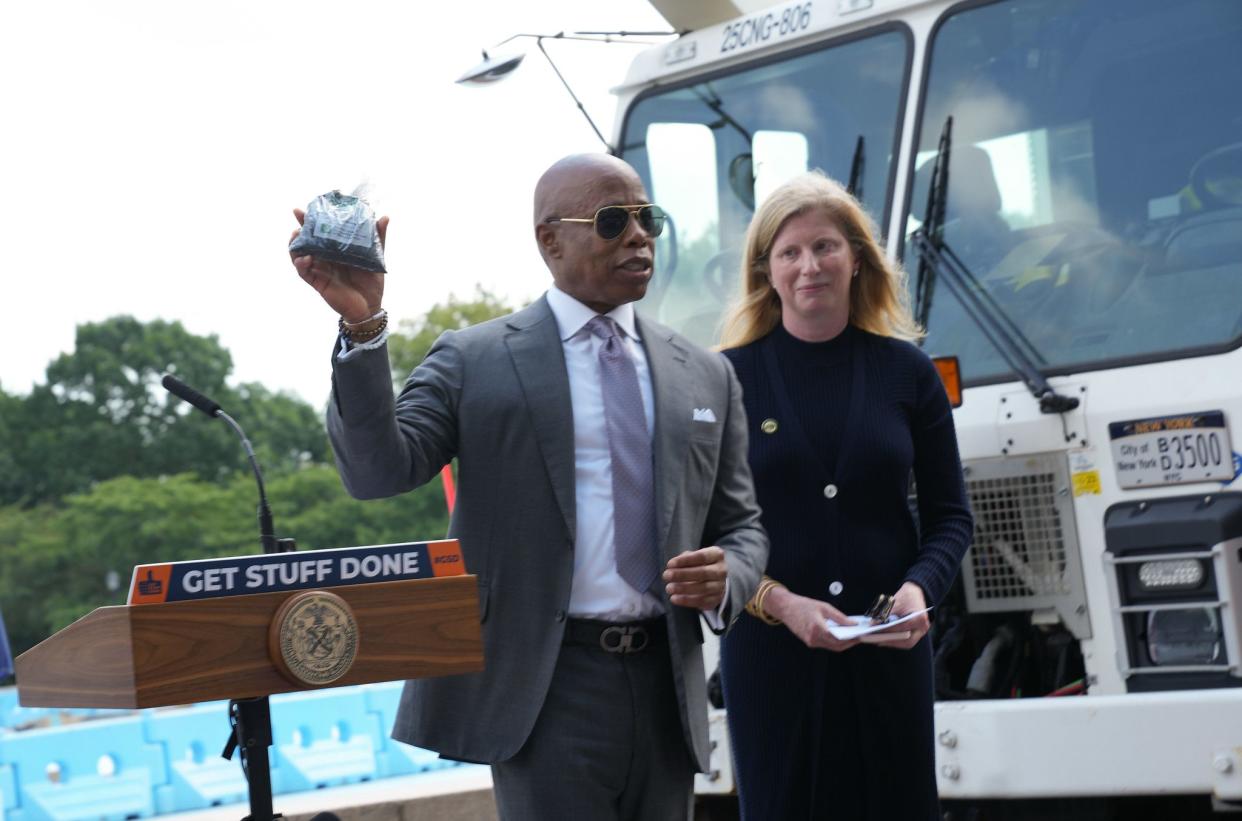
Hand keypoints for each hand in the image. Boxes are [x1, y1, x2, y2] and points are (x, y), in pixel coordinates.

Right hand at [289, 208, 388, 322]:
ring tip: (297, 236)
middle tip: (298, 216)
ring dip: (294, 244)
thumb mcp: (376, 257)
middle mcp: (324, 257)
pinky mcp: (317, 282)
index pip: (320, 231)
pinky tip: (305, 258)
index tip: (303, 208)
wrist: (370, 306)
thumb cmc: (372, 282)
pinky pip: (303, 272)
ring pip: (298, 254)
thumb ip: (378, 238)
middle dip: (299, 227)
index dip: (310, 220)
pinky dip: (301, 264)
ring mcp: (319, 269)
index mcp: (335, 249)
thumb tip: (385, 217)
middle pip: (305, 240)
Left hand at [664, 546, 726, 610]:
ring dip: (683, 589)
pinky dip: (687, 601)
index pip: (701, 556)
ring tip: (669, 588)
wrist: (714, 579)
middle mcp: (722, 570)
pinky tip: (675, 598)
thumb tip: (673, 566)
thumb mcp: (694, 556)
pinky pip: (702, 601)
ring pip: (703, 588)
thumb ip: (685, 559)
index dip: (685, 561)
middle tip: (666, 576)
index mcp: (717, 555)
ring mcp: (720, 586)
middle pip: (703, 573)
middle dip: (682, 575)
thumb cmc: (700, 564)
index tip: (669, 564)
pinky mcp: (716, 599)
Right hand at [764, 587, 858, 652]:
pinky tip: (840, 635)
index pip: (838, 639)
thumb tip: (852, 624)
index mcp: (817, 628)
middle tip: (858, 637)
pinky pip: (824, 644)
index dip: (851, 640)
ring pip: (831, 646)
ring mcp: (810, 642)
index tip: (860, 636)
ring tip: (852, 635)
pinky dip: (833, 641)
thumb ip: (839, 617)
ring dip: (842, 643)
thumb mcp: (824, 607)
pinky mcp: (809, 642)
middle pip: (836, 646)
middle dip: (849, 643)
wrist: (785, 608)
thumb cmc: (804, 605)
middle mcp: (813, 638)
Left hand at [865, 581, 928, 649]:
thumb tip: (873, 623)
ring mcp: (921, 632)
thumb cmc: (907, 596)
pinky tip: (883, 639)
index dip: (889, 628)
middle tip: (876, 639)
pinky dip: (894, 640)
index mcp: (920, 617)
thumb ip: (886, 613)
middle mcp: (923, 628)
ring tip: (877, 640)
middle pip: (907, 640)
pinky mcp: (916, 634)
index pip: (903, 626)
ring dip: (891, 642)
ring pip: (906, 643)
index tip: (877, 629)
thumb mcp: (896, 602)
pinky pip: (905, 641)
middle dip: (891, 640)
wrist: (917, 593)